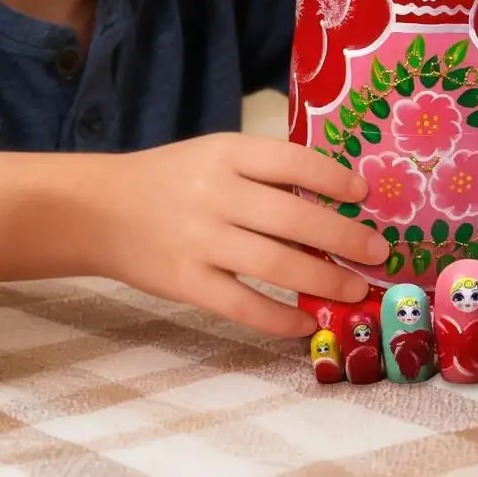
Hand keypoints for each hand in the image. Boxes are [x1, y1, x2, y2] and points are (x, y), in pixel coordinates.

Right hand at [96, 133, 388, 336]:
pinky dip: (280, 318)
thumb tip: (337, 197)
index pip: (292, 161)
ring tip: (355, 291)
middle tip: (378, 253)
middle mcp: (216, 194)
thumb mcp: (216, 155)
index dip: (334, 178)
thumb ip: (265, 172)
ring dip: (323, 281)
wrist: (99, 211)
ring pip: (275, 265)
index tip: (365, 193)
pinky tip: (306, 323)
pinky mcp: (186, 282)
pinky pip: (243, 305)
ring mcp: (199, 241)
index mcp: (227, 153)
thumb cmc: (174, 180)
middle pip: (293, 219)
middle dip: (344, 238)